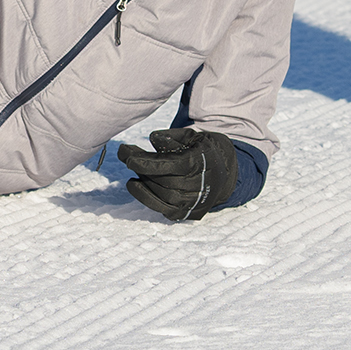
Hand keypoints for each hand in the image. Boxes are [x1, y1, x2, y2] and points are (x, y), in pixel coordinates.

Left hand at [119, 128, 259, 221]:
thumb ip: (173, 137)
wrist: (224, 173)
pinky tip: (134, 185)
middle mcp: (199, 186)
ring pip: (163, 196)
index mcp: (200, 163)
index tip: (128, 157)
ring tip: (133, 169)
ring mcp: (195, 202)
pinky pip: (165, 210)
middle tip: (126, 156)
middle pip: (164, 180)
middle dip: (141, 169)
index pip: (170, 166)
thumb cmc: (202, 150)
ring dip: (143, 182)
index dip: (147, 163)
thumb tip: (153, 139)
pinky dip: (146, 198)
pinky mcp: (189, 213)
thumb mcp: (192, 136)